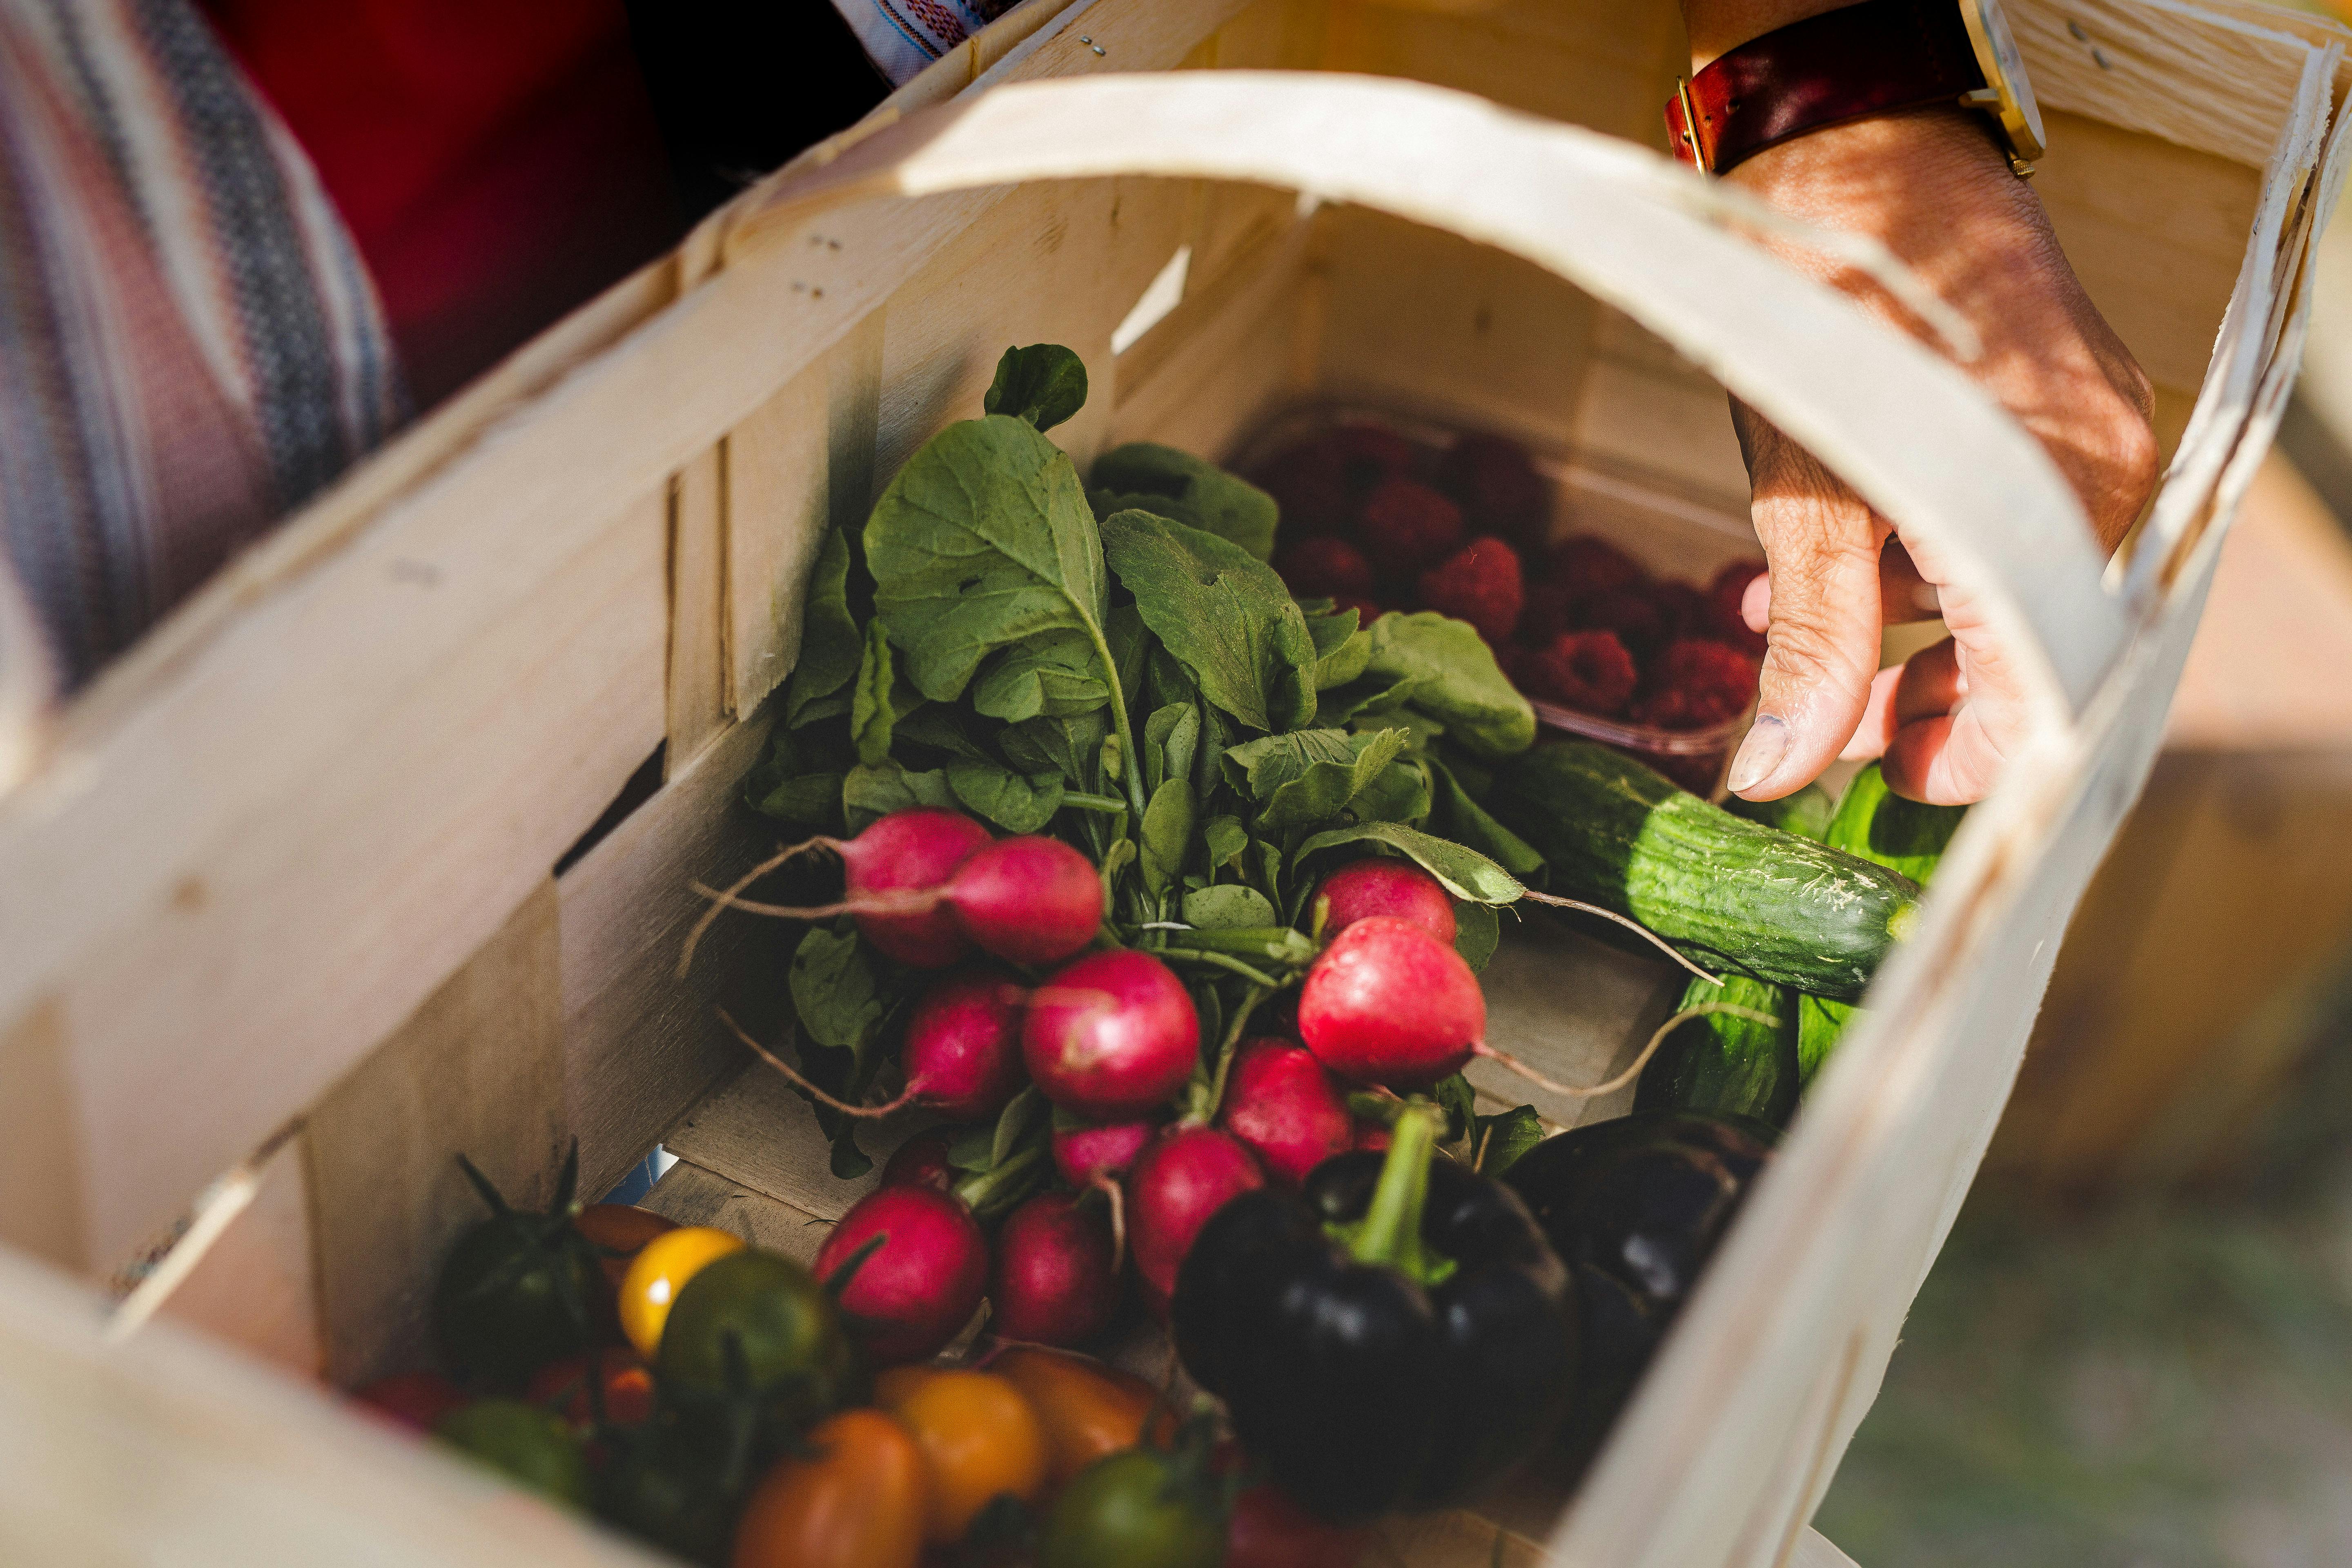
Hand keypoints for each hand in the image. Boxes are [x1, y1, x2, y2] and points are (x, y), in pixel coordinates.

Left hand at [1684, 9, 2160, 803]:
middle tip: (1820, 728)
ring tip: (1783, 633)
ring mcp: (2075, 434)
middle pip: (2030, 645)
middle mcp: (2096, 471)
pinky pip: (1985, 524)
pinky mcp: (2036, 411)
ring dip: (1893, 630)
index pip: (2050, 685)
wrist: (1845, 139)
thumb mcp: (1803, 485)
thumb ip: (1810, 635)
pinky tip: (1808, 571)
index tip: (1886, 783)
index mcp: (2059, 495)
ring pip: (1999, 589)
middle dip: (1920, 697)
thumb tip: (1780, 771)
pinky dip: (1903, 564)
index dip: (1971, 755)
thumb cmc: (1825, 294)